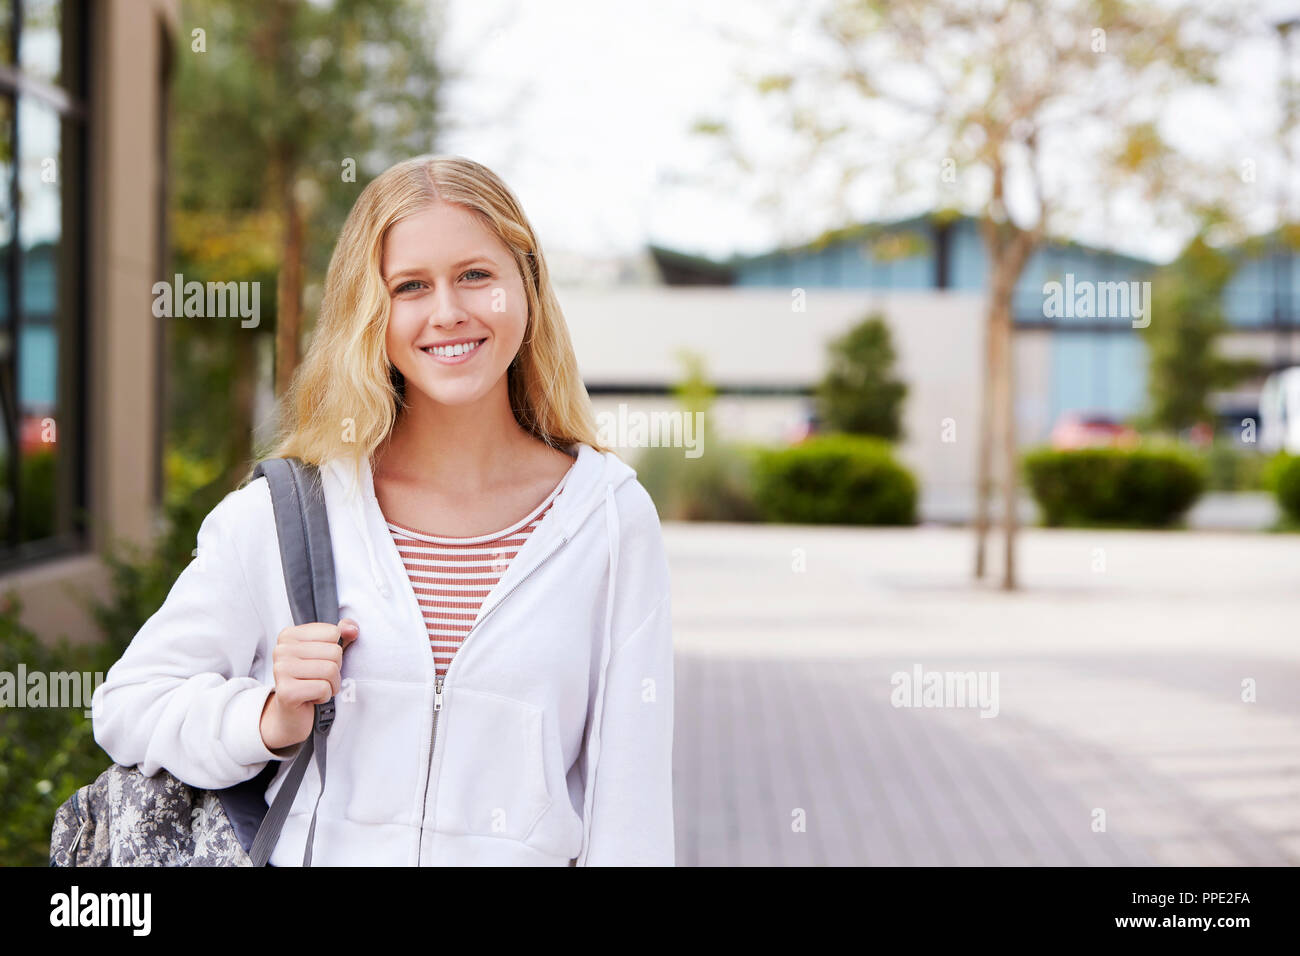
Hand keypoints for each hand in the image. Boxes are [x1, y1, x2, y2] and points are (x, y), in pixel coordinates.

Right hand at [259, 619, 358, 752]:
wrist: (290, 714)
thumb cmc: (310, 680)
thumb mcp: (327, 653)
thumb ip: (342, 635)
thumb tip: (352, 628)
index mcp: (289, 635)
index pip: (332, 632)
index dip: (334, 650)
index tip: (319, 662)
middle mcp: (282, 649)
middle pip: (334, 652)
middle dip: (335, 670)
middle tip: (319, 679)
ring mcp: (281, 670)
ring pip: (331, 670)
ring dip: (331, 684)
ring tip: (317, 688)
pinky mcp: (286, 691)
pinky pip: (324, 688)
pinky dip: (324, 696)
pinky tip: (312, 698)